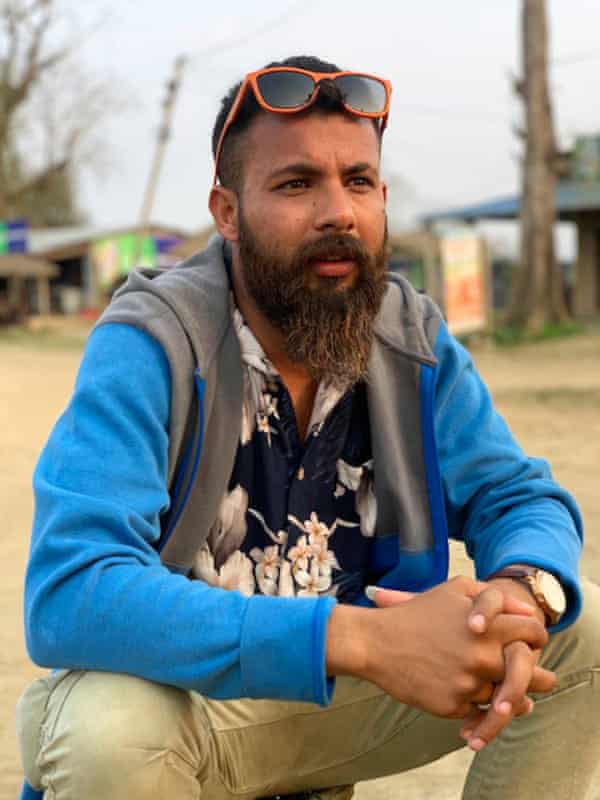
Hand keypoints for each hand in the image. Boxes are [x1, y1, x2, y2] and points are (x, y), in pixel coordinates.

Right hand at [326, 576, 547, 721]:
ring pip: (506, 699)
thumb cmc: (416, 613)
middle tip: (541, 679)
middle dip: (540, 677)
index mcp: (488, 627)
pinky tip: (475, 702)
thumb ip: (494, 597)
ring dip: (509, 697)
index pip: (534, 635)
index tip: (532, 644)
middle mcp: (483, 657)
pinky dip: (480, 711)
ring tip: (507, 695)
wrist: (375, 642)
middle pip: (531, 675)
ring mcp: (468, 684)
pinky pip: (478, 714)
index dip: (537, 638)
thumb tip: (526, 614)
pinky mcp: (452, 706)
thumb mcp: (455, 590)